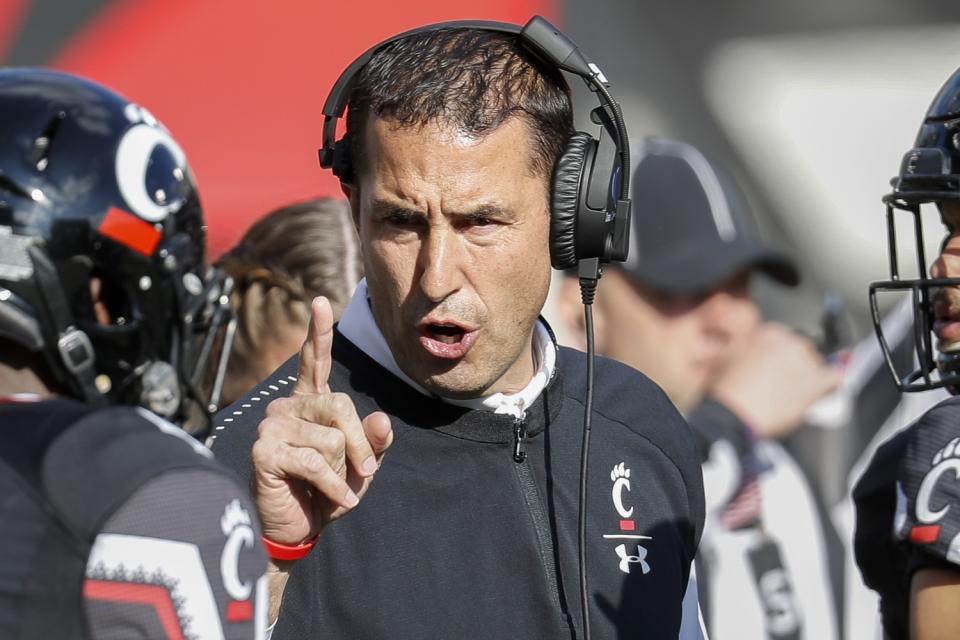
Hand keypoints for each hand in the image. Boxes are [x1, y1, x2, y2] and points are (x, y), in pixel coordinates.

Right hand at [251, 296, 392, 545]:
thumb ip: (373, 441)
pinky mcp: (264, 449)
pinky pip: (316, 462)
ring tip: (333, 487)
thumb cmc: (328, 492)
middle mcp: (287, 406)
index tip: (321, 302)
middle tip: (363, 474)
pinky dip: (335, 487)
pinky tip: (334, 501)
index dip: (318, 332)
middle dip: (359, 445)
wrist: (299, 529)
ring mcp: (272, 425)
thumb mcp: (361, 466)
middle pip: (340, 407)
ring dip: (343, 470)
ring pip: (331, 438)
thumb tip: (380, 419)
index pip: (314, 361)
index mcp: (309, 402)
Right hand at [708, 323, 841, 439]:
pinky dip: (832, 385)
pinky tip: (823, 391)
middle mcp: (790, 341)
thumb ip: (746, 345)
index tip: (773, 367)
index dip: (777, 356)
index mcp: (769, 332)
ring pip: (818, 365)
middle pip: (802, 350)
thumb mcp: (727, 356)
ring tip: (791, 395)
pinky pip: (837, 378)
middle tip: (780, 384)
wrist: (735, 414)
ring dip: (808, 378)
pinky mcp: (818, 382)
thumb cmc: (728, 392)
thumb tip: (754, 348)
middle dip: (793, 366)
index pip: (784, 338)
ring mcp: (807, 361)